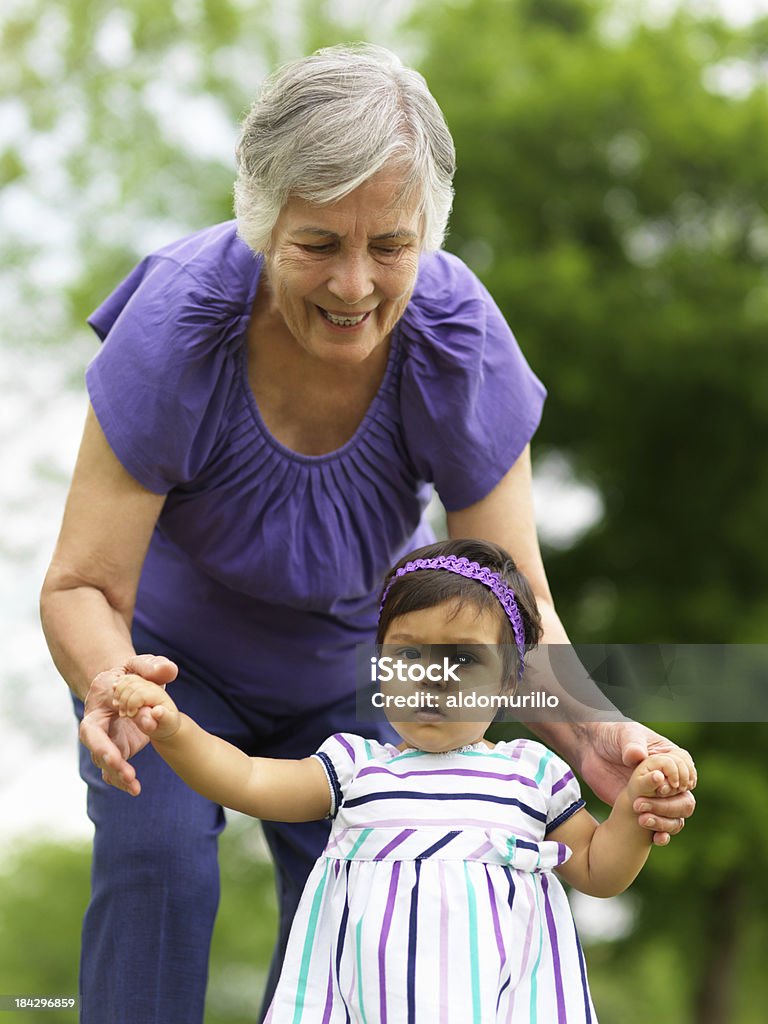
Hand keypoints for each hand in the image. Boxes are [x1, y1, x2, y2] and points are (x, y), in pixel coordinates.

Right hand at [79, 654, 177, 795]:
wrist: (126, 685)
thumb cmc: (133, 673)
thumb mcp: (142, 664)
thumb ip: (153, 666)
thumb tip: (168, 670)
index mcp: (99, 702)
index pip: (93, 725)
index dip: (102, 742)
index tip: (119, 754)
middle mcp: (96, 723)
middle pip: (95, 746)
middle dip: (109, 760)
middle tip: (127, 773)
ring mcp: (106, 738)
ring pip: (104, 761)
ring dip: (117, 774)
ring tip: (134, 786)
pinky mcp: (117, 748)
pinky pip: (114, 768)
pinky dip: (122, 780)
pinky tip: (135, 789)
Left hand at [577, 721, 695, 845]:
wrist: (591, 750)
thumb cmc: (612, 735)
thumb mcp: (623, 734)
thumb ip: (632, 745)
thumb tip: (638, 756)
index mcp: (669, 756)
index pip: (686, 769)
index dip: (679, 778)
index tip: (665, 784)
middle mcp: (667, 778)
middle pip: (685, 798)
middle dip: (669, 804)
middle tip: (645, 802)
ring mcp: (657, 796)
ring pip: (676, 816)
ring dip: (665, 821)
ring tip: (642, 819)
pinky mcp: (645, 809)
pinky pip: (661, 827)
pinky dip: (662, 834)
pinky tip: (656, 839)